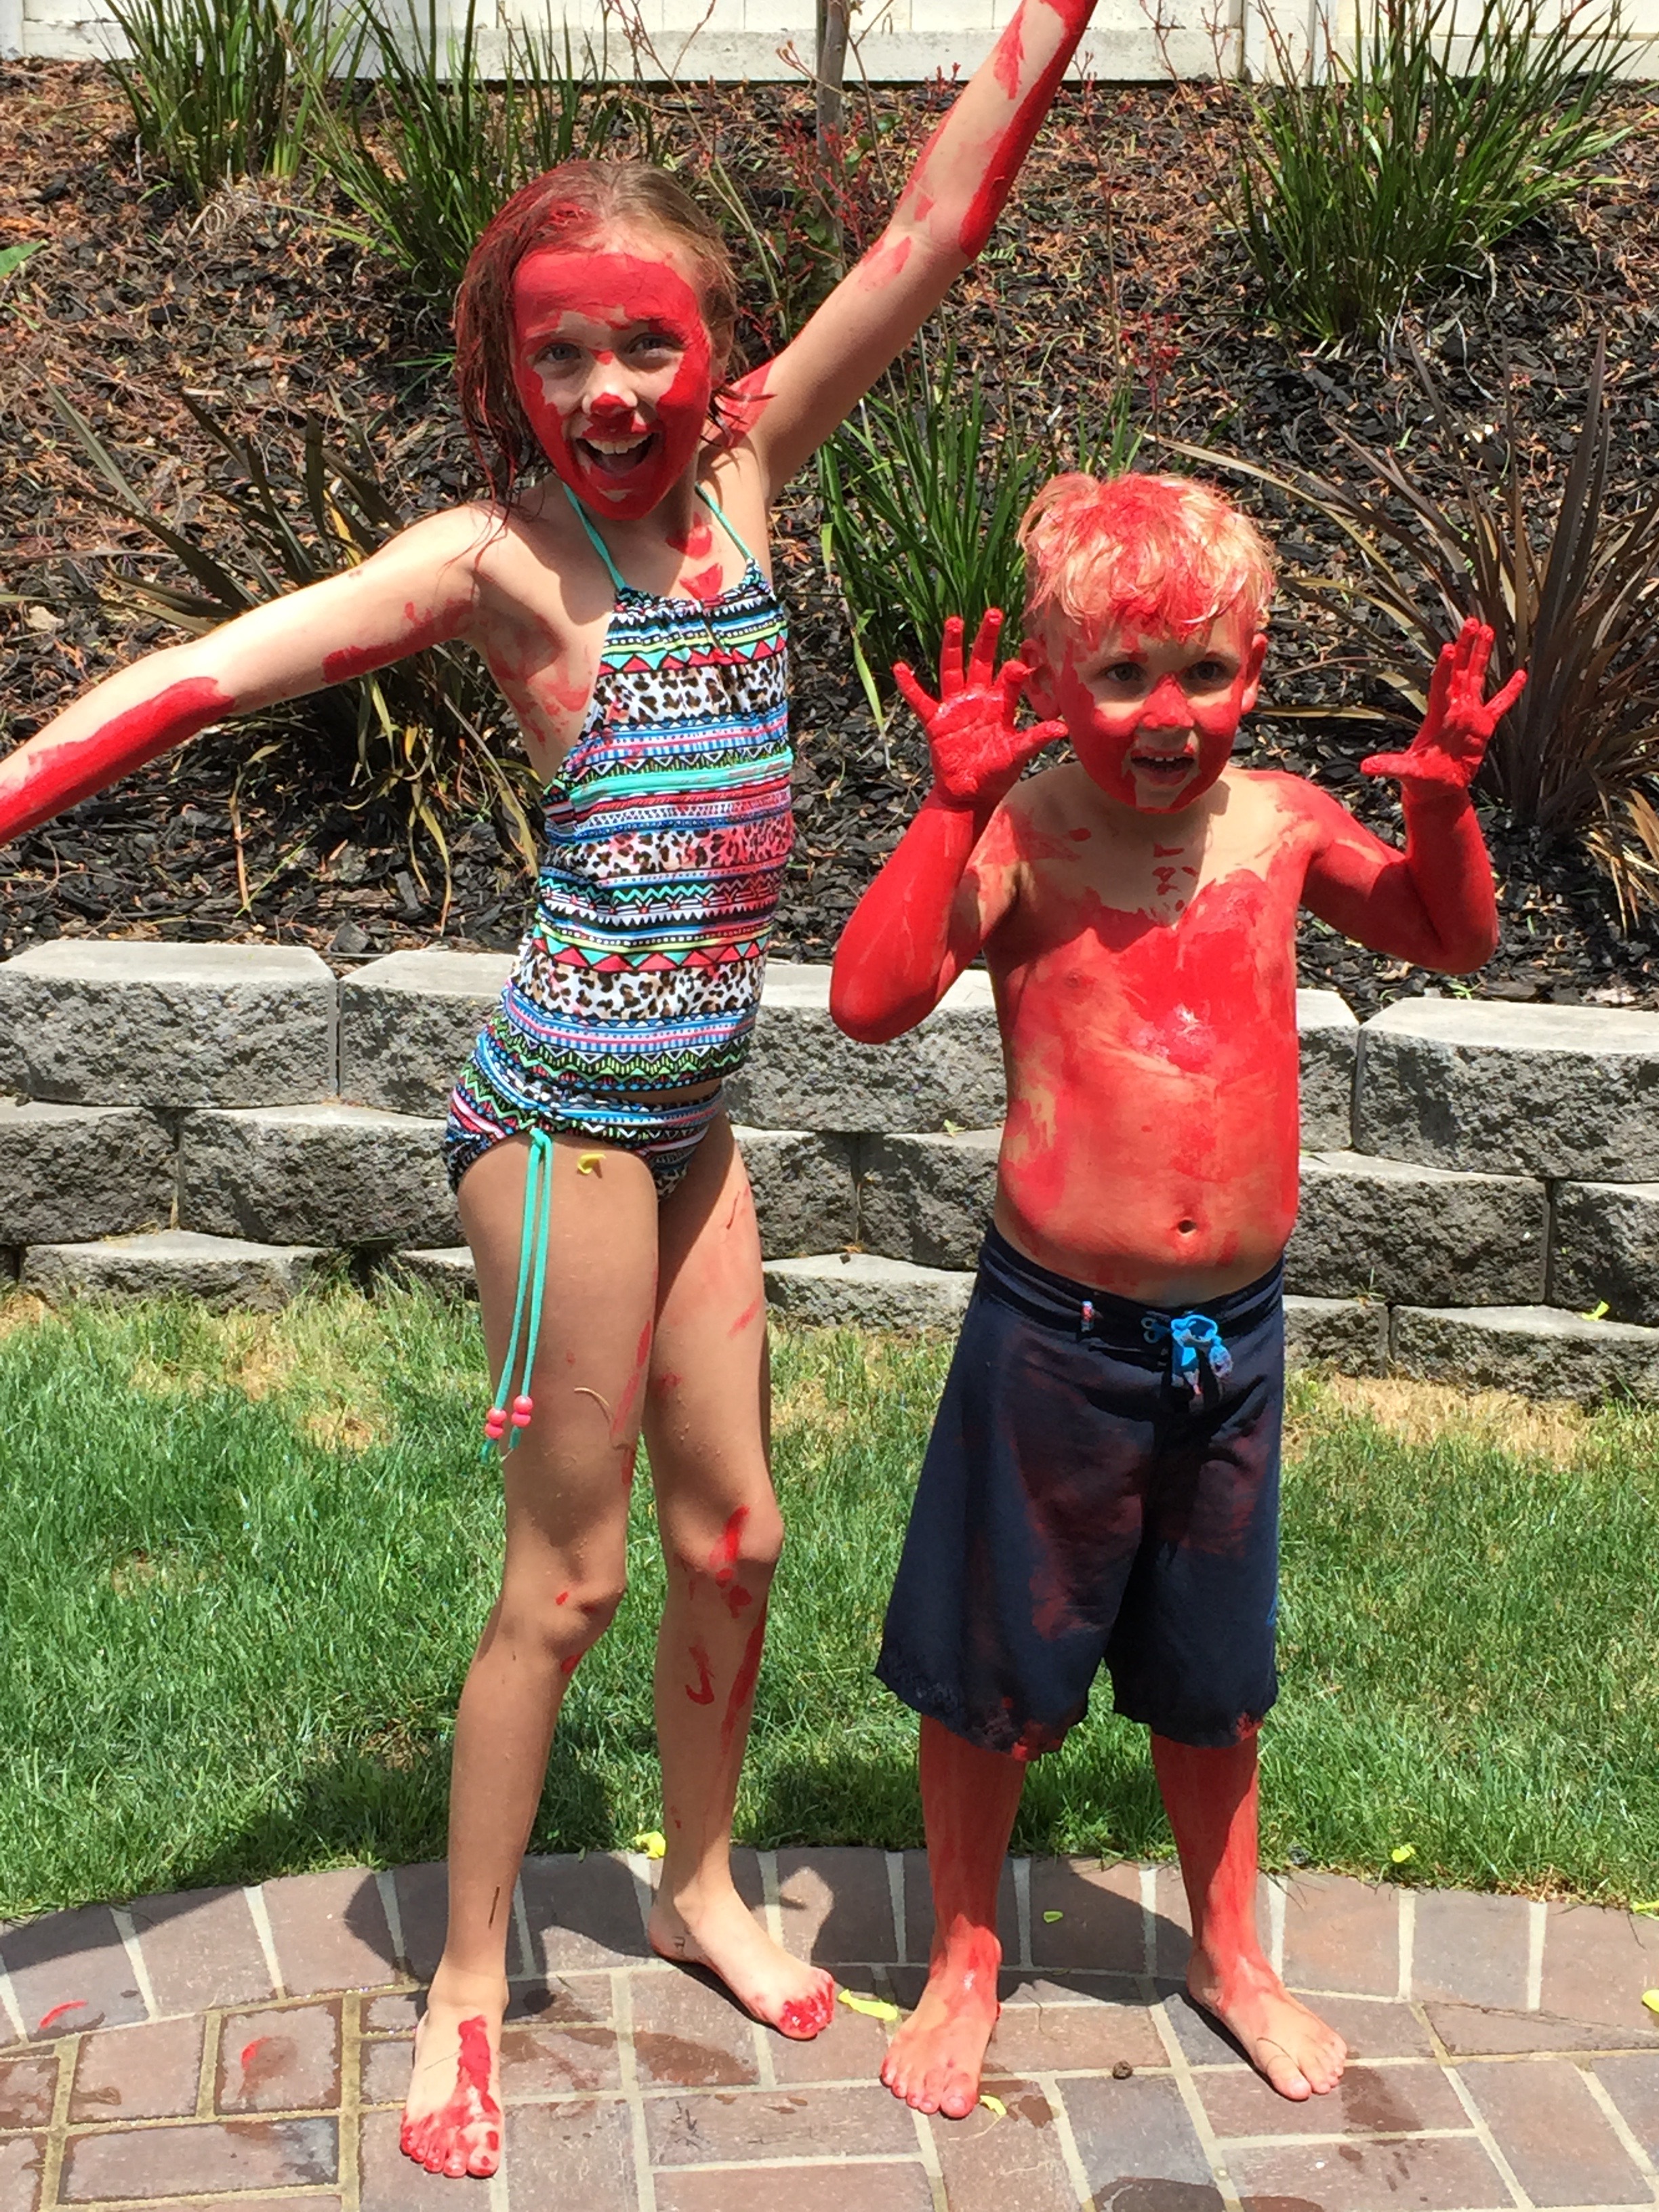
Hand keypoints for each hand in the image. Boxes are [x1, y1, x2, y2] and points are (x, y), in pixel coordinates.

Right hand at [894, 608, 1063, 807]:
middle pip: (982, 661)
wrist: (969, 794)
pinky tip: (900, 668)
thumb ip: (1034, 739)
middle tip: (995, 613)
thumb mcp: (1016, 756)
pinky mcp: (936, 721)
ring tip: (955, 621)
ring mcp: (955, 707)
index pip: (1009, 678)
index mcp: (1000, 705)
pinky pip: (920, 700)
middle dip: (987, 638)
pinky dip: (909, 686)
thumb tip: (1062, 730)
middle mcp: (978, 699)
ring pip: (953, 669)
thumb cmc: (995, 775)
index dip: (1016, 668)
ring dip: (954, 646)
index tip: (1021, 662)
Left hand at [1361, 619, 1524, 795]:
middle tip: (1470, 622)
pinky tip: (1521, 675)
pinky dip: (1509, 692)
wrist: (1435, 790)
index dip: (1445, 668)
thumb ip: (1390, 766)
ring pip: (1477, 678)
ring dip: (1481, 656)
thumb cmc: (1419, 780)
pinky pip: (1499, 705)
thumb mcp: (1406, 772)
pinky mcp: (1483, 728)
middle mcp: (1453, 710)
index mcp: (1437, 716)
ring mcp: (1469, 716)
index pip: (1441, 686)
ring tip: (1488, 630)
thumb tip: (1366, 767)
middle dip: (1465, 647)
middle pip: (1460, 672)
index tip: (1449, 648)